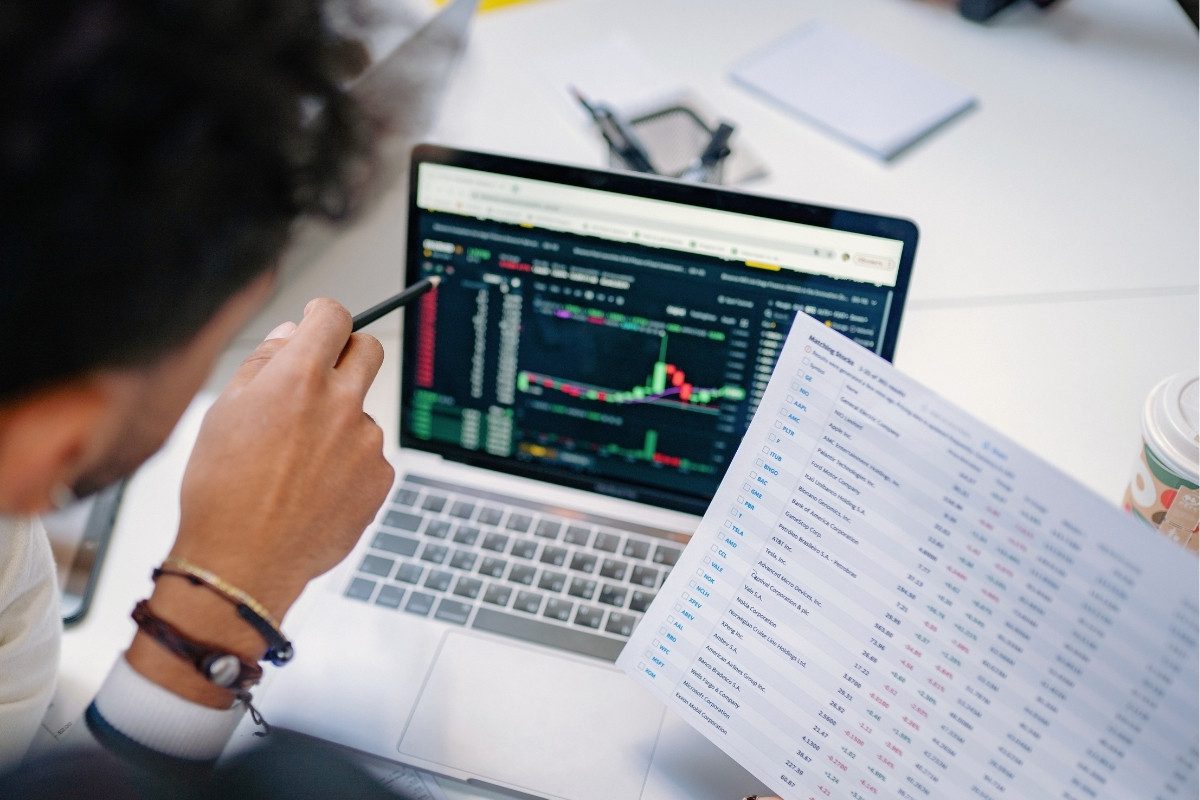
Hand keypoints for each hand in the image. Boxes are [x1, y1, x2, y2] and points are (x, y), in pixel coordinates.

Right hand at [128, 299, 393, 705]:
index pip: (334, 317)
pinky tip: (314, 488)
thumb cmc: (221, 490)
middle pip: (368, 351)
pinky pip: (368, 454)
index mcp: (299, 378)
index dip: (324, 314)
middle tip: (323, 372)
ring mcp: (366, 442)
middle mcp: (341, 403)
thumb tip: (291, 335)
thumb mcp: (223, 412)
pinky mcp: (380, 477)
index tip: (319, 319)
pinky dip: (348, 463)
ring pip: (361, 411)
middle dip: (348, 352)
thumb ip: (264, 363)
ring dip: (339, 421)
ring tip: (296, 463)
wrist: (243, 562)